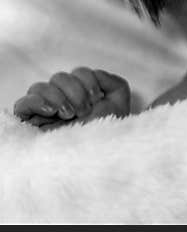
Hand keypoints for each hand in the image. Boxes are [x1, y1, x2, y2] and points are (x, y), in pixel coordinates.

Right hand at [13, 67, 131, 129]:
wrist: (99, 158)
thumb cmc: (108, 132)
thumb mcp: (119, 103)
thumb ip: (112, 81)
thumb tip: (95, 74)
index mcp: (81, 95)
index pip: (78, 73)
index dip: (88, 80)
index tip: (96, 99)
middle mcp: (61, 100)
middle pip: (60, 77)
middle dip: (76, 91)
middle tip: (83, 110)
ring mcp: (43, 112)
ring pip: (40, 87)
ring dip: (58, 97)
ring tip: (69, 114)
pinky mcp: (29, 124)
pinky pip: (22, 103)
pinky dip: (37, 102)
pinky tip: (52, 111)